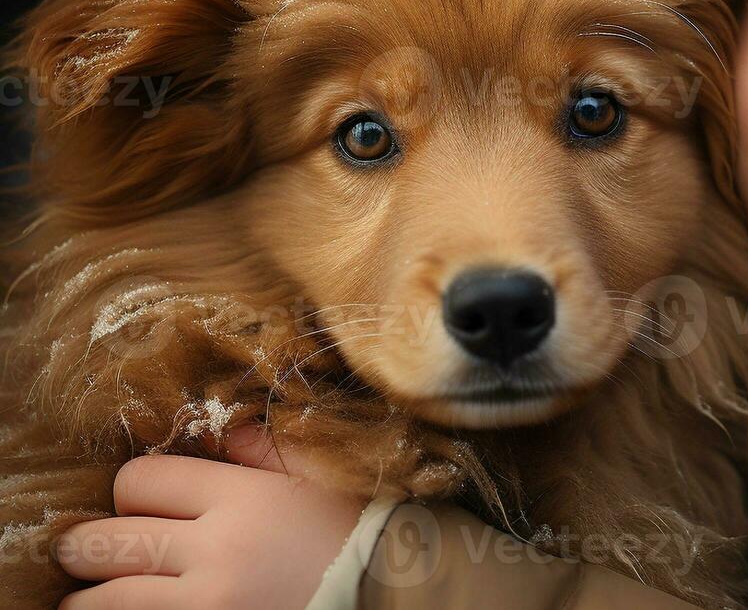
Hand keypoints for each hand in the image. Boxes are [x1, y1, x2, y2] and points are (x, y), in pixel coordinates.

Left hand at [55, 427, 366, 609]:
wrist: (388, 596)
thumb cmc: (352, 533)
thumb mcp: (316, 477)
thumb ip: (262, 449)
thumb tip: (216, 431)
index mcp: (241, 499)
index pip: (139, 481)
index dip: (131, 490)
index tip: (140, 504)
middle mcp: (216, 552)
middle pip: (107, 542)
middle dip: (85, 546)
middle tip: (83, 550)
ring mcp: (207, 606)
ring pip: (103, 601)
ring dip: (87, 598)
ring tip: (89, 596)